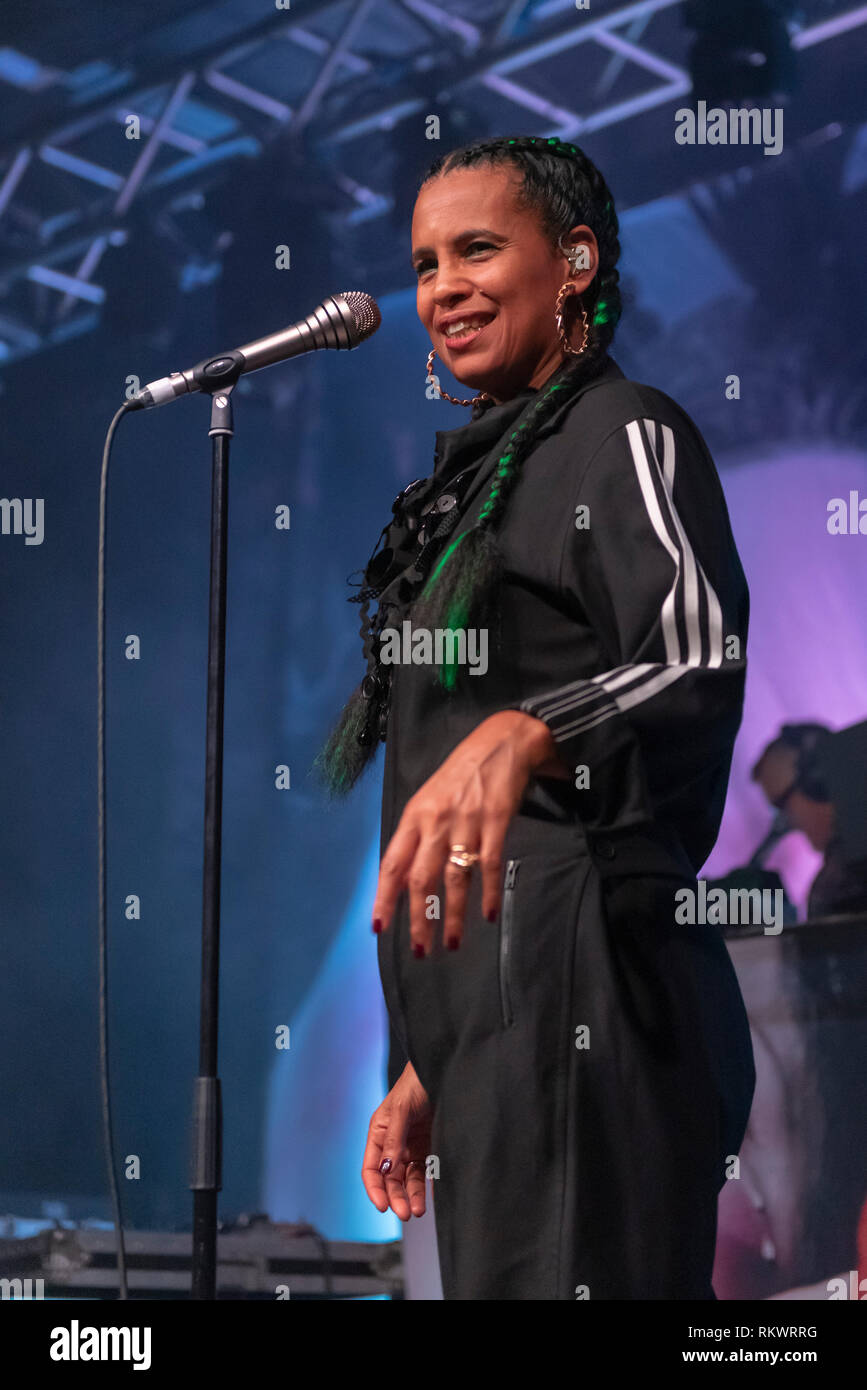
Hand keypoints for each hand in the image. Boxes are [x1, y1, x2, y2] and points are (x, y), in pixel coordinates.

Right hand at [361, 1061, 432, 1219]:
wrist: (443, 1069)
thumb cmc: (416, 1082)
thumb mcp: (401, 1109)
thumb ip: (394, 1139)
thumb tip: (386, 1170)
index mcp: (379, 1133)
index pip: (372, 1169)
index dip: (375, 1189)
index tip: (383, 1207)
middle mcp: (394, 1143)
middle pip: (391, 1179)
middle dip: (396, 1197)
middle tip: (406, 1213)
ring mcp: (413, 1146)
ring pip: (409, 1179)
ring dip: (412, 1196)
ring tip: (419, 1211)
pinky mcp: (431, 1146)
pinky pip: (428, 1171)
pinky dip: (428, 1186)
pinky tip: (431, 1198)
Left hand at [371, 710, 562, 954]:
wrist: (500, 743)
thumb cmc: (460, 775)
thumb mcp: (428, 799)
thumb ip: (417, 836)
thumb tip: (403, 879)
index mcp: (414, 816)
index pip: (391, 863)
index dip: (384, 898)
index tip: (379, 928)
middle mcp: (435, 822)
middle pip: (420, 878)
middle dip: (418, 918)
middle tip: (420, 950)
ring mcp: (466, 822)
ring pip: (454, 877)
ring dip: (452, 914)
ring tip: (452, 943)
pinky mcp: (495, 822)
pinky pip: (488, 864)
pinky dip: (488, 892)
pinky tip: (487, 914)